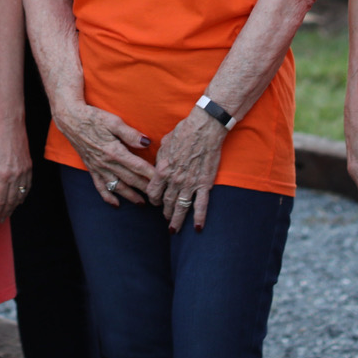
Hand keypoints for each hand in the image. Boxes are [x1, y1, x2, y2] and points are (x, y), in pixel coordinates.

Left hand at [0, 112, 31, 225]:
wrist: (10, 122)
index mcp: (4, 174)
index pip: (0, 200)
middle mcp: (16, 175)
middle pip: (11, 200)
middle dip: (4, 212)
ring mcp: (25, 170)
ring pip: (20, 195)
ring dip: (13, 206)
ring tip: (7, 213)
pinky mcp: (29, 165)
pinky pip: (27, 186)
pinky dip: (23, 195)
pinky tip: (18, 199)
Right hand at [55, 103, 154, 206]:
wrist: (71, 120)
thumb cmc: (93, 118)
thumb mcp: (113, 121)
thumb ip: (130, 134)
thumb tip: (147, 142)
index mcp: (114, 151)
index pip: (137, 166)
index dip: (151, 174)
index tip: (162, 180)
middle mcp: (106, 163)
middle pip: (130, 179)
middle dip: (145, 189)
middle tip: (158, 197)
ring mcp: (98, 168)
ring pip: (117, 186)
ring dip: (130, 196)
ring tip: (142, 204)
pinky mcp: (91, 169)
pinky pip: (100, 187)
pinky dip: (108, 197)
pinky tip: (116, 205)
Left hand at [148, 108, 225, 231]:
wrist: (204, 128)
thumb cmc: (183, 132)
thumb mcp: (164, 144)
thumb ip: (159, 160)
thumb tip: (156, 169)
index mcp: (162, 170)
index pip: (153, 192)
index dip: (153, 199)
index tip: (155, 201)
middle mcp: (175, 180)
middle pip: (166, 202)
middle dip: (164, 212)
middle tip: (165, 218)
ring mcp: (190, 184)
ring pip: (181, 207)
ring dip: (177, 220)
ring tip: (174, 229)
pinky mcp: (205, 184)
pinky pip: (201, 205)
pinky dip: (199, 218)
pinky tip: (197, 228)